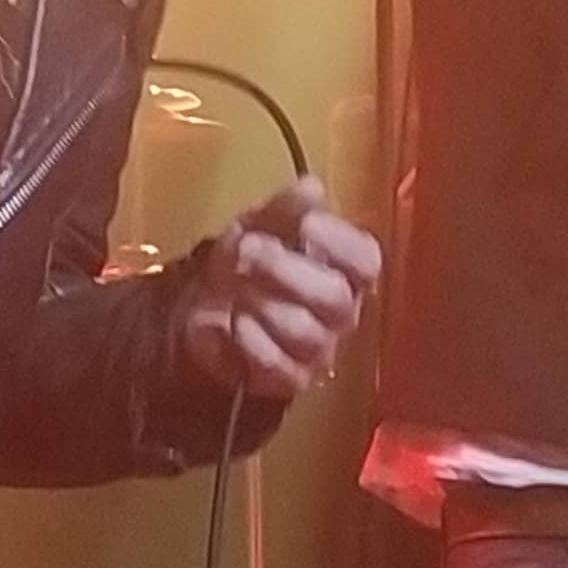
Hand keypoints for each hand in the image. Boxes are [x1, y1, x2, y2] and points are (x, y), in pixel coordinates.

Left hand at [175, 174, 379, 400]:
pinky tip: (231, 322)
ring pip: (303, 331)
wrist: (202, 304)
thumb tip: (311, 188)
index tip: (304, 224)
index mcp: (346, 269)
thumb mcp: (262, 222)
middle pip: (335, 298)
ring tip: (233, 287)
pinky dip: (247, 339)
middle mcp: (341, 312)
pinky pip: (276, 363)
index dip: (337, 240)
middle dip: (284, 269)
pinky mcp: (289, 379)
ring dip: (259, 303)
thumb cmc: (246, 260)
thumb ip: (287, 207)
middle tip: (245, 249)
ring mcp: (318, 350)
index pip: (366, 260)